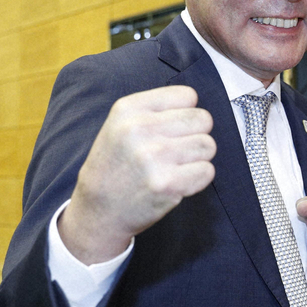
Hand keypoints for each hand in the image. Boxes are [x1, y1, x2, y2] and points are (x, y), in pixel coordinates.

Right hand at [60, 86, 215, 263]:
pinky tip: (178, 181)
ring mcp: (154, 157)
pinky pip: (207, 171)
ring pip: (208, 145)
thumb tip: (196, 103)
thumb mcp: (120, 125)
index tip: (172, 129)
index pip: (188, 96)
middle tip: (178, 149)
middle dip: (197, 134)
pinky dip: (198, 178)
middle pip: (203, 119)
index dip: (186, 113)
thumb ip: (156, 110)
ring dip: (199, 157)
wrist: (98, 211)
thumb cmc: (117, 165)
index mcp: (128, 109)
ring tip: (176, 166)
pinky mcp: (168, 184)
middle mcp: (140, 129)